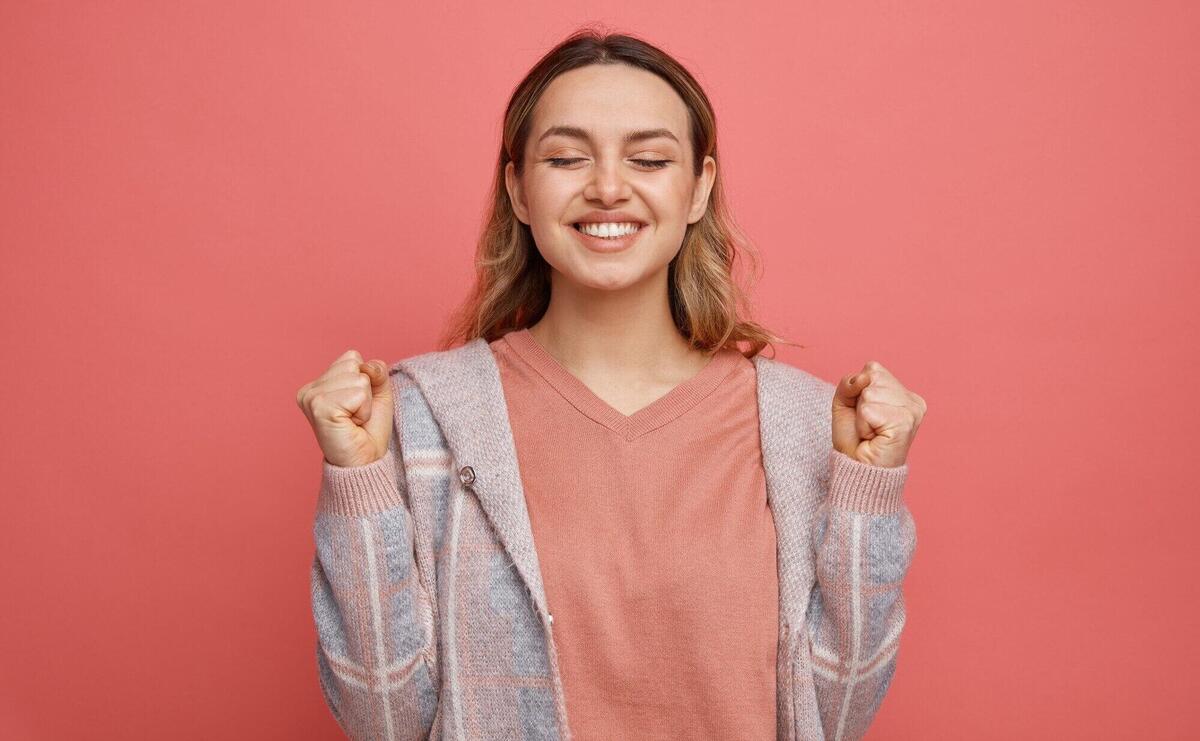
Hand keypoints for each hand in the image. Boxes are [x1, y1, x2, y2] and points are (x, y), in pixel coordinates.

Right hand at [295, 349, 393, 467]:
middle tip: (355, 415)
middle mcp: (309, 390)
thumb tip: (369, 365)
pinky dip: (364, 411)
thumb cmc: (368, 431)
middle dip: (366, 391)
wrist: (365, 462)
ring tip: (353, 420)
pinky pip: (359, 394)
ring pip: (359, 379)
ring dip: (365, 403)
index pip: (351, 357)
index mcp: (318, 384)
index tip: (356, 405)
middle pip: (355, 365)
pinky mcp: (320, 408)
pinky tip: (351, 424)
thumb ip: (376, 372)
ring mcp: (312, 398)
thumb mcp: (378, 394)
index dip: (365, 381)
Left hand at [832, 360, 926, 467]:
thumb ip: (850, 382)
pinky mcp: (905, 423)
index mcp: (903, 393)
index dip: (858, 391)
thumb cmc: (854, 440)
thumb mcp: (845, 403)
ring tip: (871, 432)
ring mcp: (912, 411)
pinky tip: (873, 437)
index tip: (866, 415)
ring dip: (861, 416)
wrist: (858, 470)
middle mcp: (913, 401)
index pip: (873, 369)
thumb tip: (864, 377)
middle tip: (868, 426)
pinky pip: (868, 409)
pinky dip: (863, 424)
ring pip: (869, 393)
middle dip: (859, 403)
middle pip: (872, 378)